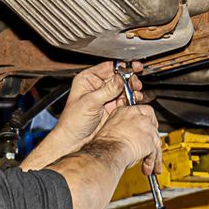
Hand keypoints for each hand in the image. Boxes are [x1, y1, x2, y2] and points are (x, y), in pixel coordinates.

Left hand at [22, 62, 140, 169]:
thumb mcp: (89, 102)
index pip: (108, 67)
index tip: (133, 67)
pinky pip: (126, 100)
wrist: (74, 141)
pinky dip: (132, 99)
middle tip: (135, 82)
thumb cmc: (72, 122)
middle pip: (119, 76)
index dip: (122, 66)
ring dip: (132, 89)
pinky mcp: (113, 108)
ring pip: (124, 88)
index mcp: (88, 79)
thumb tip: (119, 79)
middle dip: (129, 78)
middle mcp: (98, 86)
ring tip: (136, 91)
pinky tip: (135, 100)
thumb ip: (106, 90)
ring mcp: (106, 97)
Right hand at [94, 104, 159, 175]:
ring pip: (156, 142)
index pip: (146, 111)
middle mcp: (138, 117)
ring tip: (150, 166)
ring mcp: (146, 129)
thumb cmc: (104, 143)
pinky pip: (155, 153)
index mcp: (126, 111)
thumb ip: (124, 128)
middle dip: (153, 141)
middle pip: (153, 128)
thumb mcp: (112, 128)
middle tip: (152, 149)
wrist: (106, 151)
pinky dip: (152, 162)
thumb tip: (129, 136)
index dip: (149, 122)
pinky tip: (148, 168)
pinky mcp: (151, 142)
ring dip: (154, 156)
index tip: (149, 129)